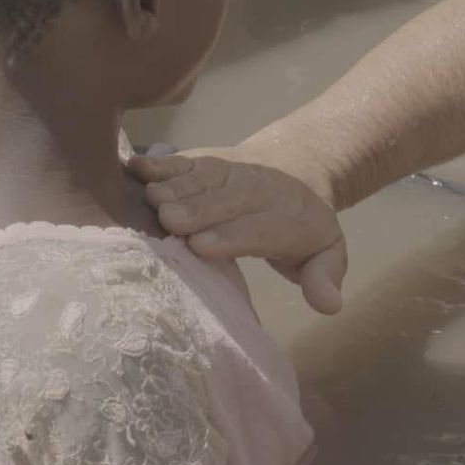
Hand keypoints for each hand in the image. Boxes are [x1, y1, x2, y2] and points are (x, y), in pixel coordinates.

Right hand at [129, 146, 347, 314]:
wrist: (297, 167)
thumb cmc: (301, 227)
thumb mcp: (326, 252)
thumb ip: (324, 276)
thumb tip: (331, 305)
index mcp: (288, 218)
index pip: (260, 228)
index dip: (233, 236)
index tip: (203, 246)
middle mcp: (257, 190)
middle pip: (226, 200)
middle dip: (199, 210)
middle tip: (170, 221)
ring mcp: (229, 171)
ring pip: (202, 177)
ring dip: (176, 186)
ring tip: (150, 198)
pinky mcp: (205, 159)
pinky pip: (183, 160)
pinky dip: (159, 162)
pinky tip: (134, 168)